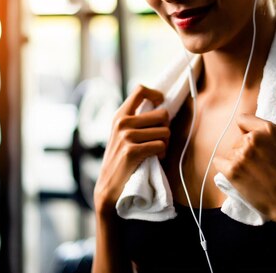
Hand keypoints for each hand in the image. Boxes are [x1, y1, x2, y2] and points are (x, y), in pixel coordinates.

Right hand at [93, 85, 170, 214]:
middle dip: (166, 128)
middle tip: (159, 139)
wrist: (108, 186)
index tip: (160, 104)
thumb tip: (162, 107)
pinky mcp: (132, 152)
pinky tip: (154, 158)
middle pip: (162, 114)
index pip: (140, 90)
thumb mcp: (121, 133)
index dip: (156, 94)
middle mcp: (122, 123)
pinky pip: (161, 146)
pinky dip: (162, 153)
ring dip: (165, 143)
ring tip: (156, 150)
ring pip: (165, 132)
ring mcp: (126, 137)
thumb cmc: (120, 158)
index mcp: (120, 115)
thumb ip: (136, 119)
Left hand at [214, 91, 275, 232]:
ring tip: (255, 173)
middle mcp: (252, 139)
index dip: (250, 133)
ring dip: (238, 161)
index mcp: (267, 128)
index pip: (242, 120)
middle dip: (245, 149)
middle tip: (261, 165)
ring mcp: (240, 154)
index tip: (260, 148)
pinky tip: (242, 177)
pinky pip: (219, 163)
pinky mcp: (231, 170)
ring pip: (230, 151)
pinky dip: (227, 169)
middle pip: (237, 138)